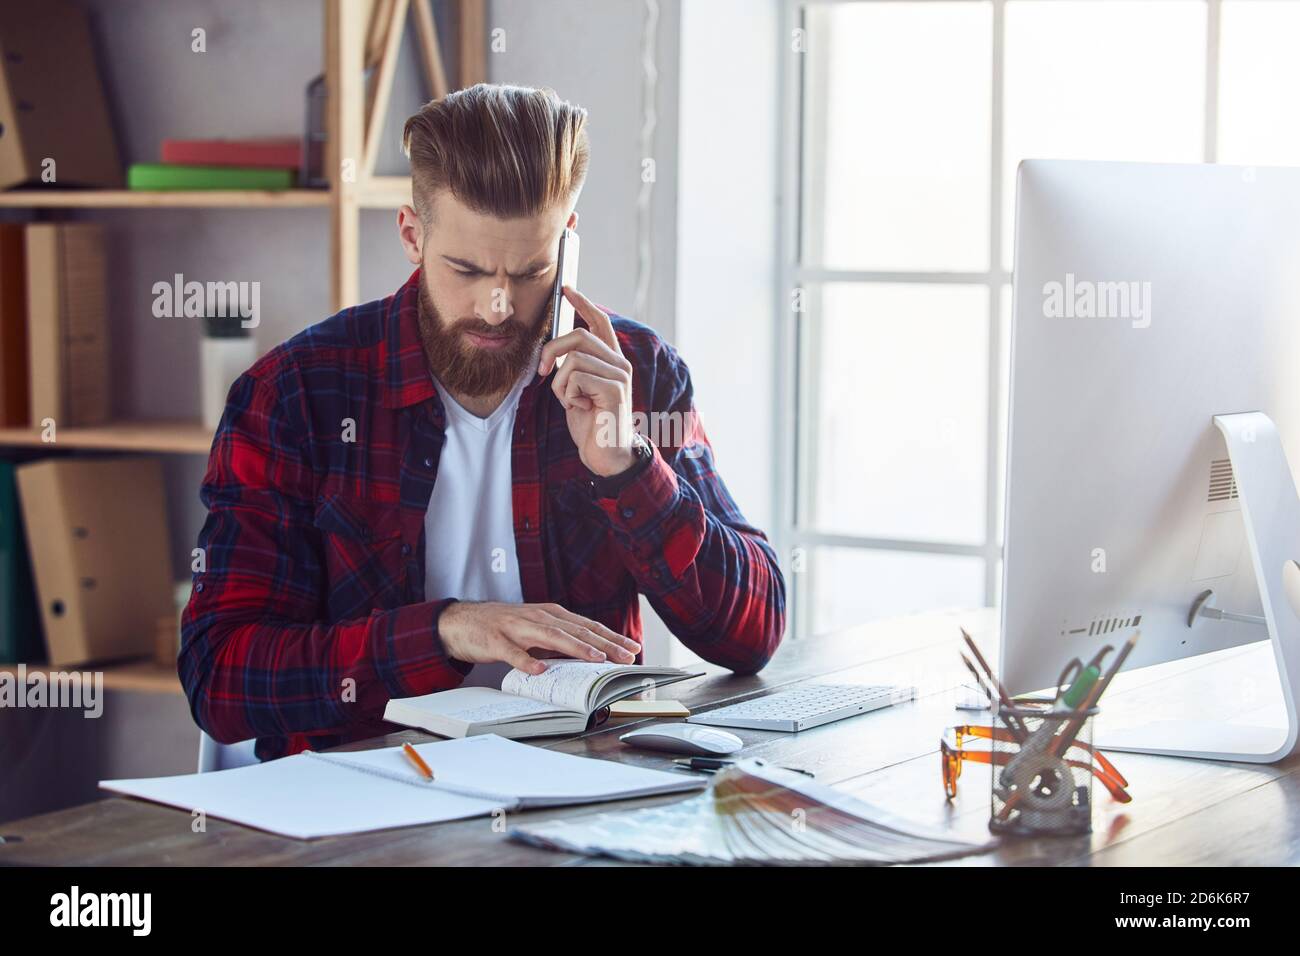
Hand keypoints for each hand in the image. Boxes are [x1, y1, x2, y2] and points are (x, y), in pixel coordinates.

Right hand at [438, 601, 641, 675]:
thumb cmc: (504, 628)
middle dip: (604, 643)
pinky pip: (513, 653)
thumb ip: (560, 641)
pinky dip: (527, 661)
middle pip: (576, 630)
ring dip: (575, 647)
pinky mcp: (496, 641)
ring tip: (595, 658)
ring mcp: (516, 628)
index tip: (632, 648)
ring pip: (551, 637)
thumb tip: (590, 655)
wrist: (462, 621)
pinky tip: (540, 669)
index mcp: (550, 615)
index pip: (587, 626)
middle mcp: (537, 618)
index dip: (611, 637)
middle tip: (625, 656)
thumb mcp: (536, 630)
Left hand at [537, 286, 638, 477]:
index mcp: (611, 362)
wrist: (606, 455)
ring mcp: (619, 376)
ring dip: (560, 384)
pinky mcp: (614, 389)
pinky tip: (580, 409)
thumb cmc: (590, 424)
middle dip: (552, 350)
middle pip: (579, 335)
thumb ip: (572, 368)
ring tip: (571, 402)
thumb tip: (552, 350)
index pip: (600, 323)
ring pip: (573, 359)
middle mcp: (620, 364)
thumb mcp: (576, 390)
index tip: (566, 289)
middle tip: (542, 371)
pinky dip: (567, 395)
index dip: (583, 304)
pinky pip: (575, 377)